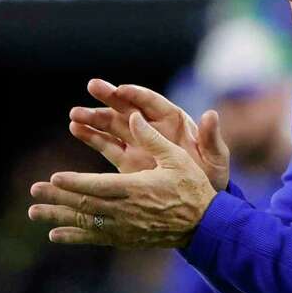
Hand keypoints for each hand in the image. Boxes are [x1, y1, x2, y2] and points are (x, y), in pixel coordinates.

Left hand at [29, 110, 217, 247]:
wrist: (206, 226)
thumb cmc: (193, 187)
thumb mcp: (177, 158)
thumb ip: (152, 138)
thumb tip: (132, 115)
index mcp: (136, 188)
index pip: (98, 186)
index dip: (74, 183)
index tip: (54, 178)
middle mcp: (126, 211)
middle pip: (85, 205)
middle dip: (57, 199)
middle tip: (34, 192)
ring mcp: (125, 228)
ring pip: (85, 223)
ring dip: (58, 218)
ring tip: (34, 214)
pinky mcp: (127, 238)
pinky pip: (96, 238)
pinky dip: (75, 237)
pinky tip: (55, 236)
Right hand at [69, 79, 229, 190]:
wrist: (200, 206)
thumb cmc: (212, 178)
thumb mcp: (216, 159)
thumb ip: (212, 138)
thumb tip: (211, 114)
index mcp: (174, 121)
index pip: (153, 103)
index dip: (137, 95)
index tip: (121, 89)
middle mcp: (152, 128)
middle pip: (128, 108)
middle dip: (110, 98)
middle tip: (92, 86)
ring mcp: (138, 143)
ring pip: (113, 125)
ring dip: (95, 118)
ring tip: (75, 114)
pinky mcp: (127, 161)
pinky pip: (107, 145)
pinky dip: (92, 137)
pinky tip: (76, 129)